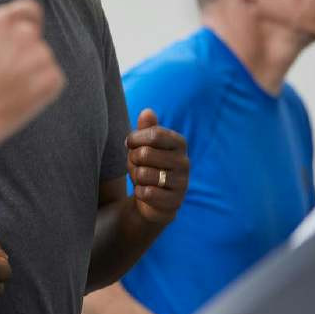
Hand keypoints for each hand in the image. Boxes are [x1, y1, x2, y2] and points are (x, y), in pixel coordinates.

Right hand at [0, 0, 64, 148]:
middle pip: (34, 38)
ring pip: (43, 59)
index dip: (28, 21)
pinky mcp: (53, 77)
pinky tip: (22, 97)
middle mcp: (25, 34)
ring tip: (11, 88)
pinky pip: (52, 78)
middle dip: (25, 52)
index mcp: (3, 21)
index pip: (29, 9)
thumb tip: (11, 21)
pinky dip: (42, 88)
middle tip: (7, 74)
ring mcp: (41, 55)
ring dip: (33, 71)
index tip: (25, 35)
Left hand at [126, 109, 188, 225]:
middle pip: (145, 154)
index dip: (135, 139)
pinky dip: (139, 192)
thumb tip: (147, 112)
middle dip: (133, 160)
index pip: (154, 134)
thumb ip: (146, 129)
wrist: (152, 200)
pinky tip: (145, 192)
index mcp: (179, 143)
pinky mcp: (175, 202)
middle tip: (135, 164)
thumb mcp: (143, 145)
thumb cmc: (147, 166)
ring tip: (141, 178)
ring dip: (135, 177)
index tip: (129, 144)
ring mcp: (182, 183)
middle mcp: (184, 162)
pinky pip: (146, 193)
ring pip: (144, 174)